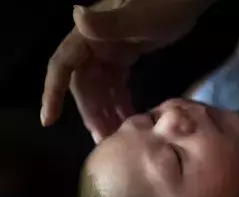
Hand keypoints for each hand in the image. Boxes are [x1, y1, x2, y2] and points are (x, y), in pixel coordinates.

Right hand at [41, 0, 210, 142]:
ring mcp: (109, 50)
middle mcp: (94, 43)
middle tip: (104, 140)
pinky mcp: (125, 56)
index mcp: (89, 34)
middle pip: (85, 84)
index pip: (64, 65)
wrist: (188, 0)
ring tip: (118, 137)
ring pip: (101, 88)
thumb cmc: (166, 5)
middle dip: (92, 113)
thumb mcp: (139, 17)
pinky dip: (121, 102)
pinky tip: (130, 120)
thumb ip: (110, 23)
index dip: (53, 92)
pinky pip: (116, 84)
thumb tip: (76, 15)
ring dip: (107, 112)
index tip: (48, 119)